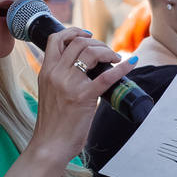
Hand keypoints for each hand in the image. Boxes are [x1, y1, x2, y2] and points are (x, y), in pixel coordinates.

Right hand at [29, 26, 127, 163]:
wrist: (49, 145)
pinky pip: (106, 76)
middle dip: (97, 42)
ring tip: (115, 59)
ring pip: (91, 52)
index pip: (55, 39)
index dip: (73, 31)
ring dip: (107, 51)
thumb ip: (60, 80)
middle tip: (107, 53)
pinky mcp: (83, 97)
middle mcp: (56, 74)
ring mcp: (69, 84)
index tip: (87, 35)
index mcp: (46, 72)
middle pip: (78, 42)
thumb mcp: (50, 93)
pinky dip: (121, 68)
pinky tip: (130, 65)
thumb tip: (81, 73)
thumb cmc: (52, 124)